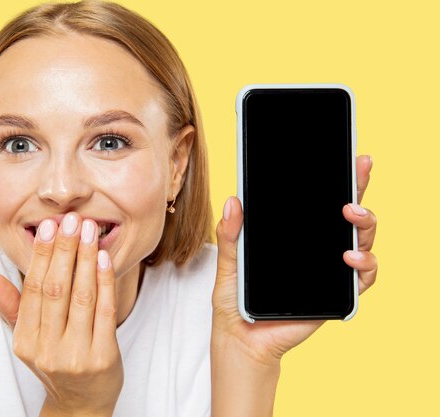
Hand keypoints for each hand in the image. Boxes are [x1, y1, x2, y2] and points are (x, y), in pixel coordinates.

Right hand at [0, 213, 122, 415]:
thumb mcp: (29, 340)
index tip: (49, 227)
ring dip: (85, 259)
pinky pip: (105, 312)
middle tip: (72, 219)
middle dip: (64, 250)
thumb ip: (13, 307)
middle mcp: (47, 349)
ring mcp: (76, 355)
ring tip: (90, 230)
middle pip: (56, 289)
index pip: (33, 290)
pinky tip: (103, 258)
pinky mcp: (103, 357)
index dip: (41, 256)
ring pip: (81, 296)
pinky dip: (105, 282)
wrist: (83, 403)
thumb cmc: (57, 362)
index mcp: (26, 341)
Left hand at [211, 155, 377, 366]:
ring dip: (364, 225)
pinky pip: (362, 278)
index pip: (318, 203)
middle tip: (357, 172)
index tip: (349, 158)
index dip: (337, 180)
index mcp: (293, 237)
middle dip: (358, 189)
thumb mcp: (230, 263)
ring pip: (361, 241)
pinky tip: (350, 258)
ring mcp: (329, 270)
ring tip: (350, 215)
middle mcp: (316, 249)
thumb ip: (232, 235)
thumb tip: (233, 201)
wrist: (241, 339)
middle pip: (346, 216)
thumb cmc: (236, 300)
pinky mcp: (336, 295)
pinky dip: (364, 265)